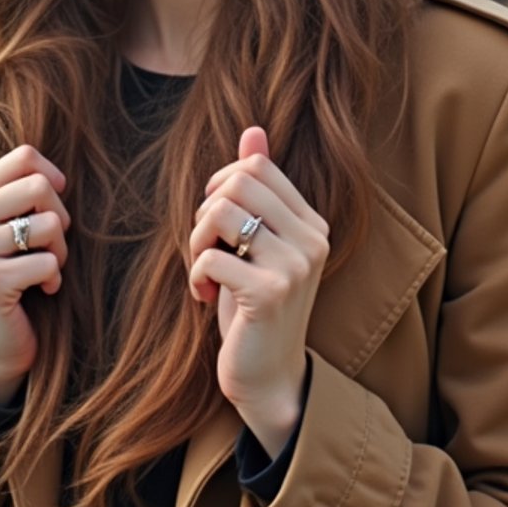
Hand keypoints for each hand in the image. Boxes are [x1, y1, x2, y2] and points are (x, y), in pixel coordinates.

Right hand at [0, 144, 69, 404]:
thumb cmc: (13, 274)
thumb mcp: (9, 226)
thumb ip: (21, 192)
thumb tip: (58, 177)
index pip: (24, 157)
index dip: (53, 179)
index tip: (51, 208)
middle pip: (40, 186)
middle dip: (60, 219)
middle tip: (49, 246)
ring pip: (50, 224)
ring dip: (60, 251)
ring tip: (43, 268)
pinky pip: (49, 262)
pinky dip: (54, 278)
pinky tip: (38, 291)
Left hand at [189, 127, 329, 458]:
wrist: (268, 376)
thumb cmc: (253, 303)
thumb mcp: (255, 242)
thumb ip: (258, 188)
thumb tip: (253, 130)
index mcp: (311, 222)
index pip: (256, 167)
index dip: (221, 186)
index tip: (216, 223)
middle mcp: (312, 240)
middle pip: (237, 182)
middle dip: (206, 211)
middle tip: (207, 247)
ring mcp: (295, 267)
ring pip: (221, 213)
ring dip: (197, 241)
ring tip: (204, 268)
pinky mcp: (270, 294)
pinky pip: (211, 257)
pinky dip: (195, 275)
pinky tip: (204, 297)